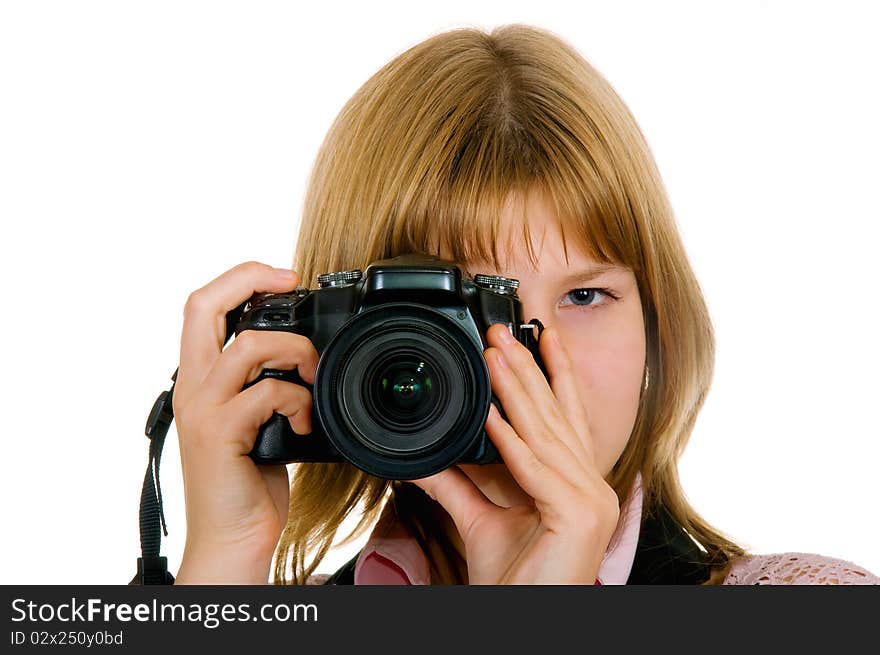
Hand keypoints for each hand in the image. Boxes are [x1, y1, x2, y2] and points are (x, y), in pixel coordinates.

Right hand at [172, 261, 318, 583]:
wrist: (234, 538)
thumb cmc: (248, 481)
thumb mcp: (255, 422)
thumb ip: (263, 385)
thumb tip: (303, 357)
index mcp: (201, 379)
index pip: (202, 307)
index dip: (239, 278)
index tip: (282, 274)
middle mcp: (194, 387)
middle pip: (202, 306)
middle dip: (248, 279)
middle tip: (290, 279)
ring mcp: (204, 409)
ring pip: (247, 345)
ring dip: (295, 352)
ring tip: (313, 377)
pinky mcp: (221, 434)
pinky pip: (268, 393)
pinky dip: (300, 402)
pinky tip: (307, 424)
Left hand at [411, 323, 620, 583]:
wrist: (524, 621)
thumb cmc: (517, 580)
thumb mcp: (481, 521)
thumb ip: (458, 485)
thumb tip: (427, 458)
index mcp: (577, 484)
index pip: (566, 418)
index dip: (554, 375)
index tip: (539, 338)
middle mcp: (592, 488)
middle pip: (556, 417)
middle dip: (530, 369)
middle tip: (505, 330)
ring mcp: (591, 502)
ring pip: (547, 435)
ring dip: (518, 391)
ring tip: (495, 355)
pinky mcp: (579, 517)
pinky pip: (537, 472)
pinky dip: (512, 443)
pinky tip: (492, 415)